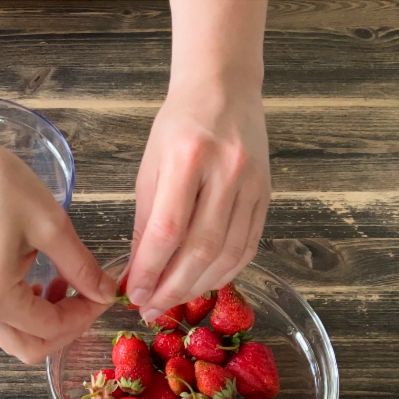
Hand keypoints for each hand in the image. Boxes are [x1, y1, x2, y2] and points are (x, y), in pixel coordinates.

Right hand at [0, 136, 116, 363]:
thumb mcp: (51, 225)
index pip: (52, 329)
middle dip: (66, 328)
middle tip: (89, 298)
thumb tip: (105, 292)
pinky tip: (40, 283)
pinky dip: (26, 313)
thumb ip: (81, 267)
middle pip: (30, 349)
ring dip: (46, 323)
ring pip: (15, 338)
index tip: (105, 293)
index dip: (85, 315)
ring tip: (65, 285)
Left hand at [126, 83, 270, 322]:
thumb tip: (137, 272)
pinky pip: (247, 247)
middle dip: (172, 288)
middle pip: (201, 249)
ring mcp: (252, 184)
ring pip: (228, 254)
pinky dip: (224, 273)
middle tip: (150, 309)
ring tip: (172, 302)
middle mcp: (226, 172)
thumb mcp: (150, 168)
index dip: (150, 270)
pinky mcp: (266, 195)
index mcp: (188, 159)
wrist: (224, 90)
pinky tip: (203, 284)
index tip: (132, 294)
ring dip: (198, 287)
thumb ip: (146, 221)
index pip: (167, 230)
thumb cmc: (178, 127)